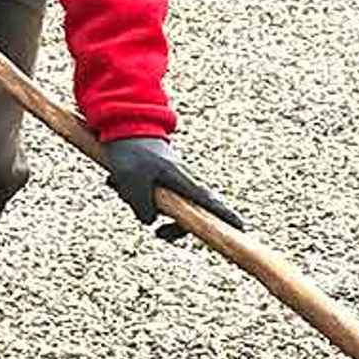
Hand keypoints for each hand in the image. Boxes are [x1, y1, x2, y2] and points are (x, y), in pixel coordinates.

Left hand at [100, 136, 239, 240]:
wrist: (124, 124)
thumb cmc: (132, 152)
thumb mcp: (132, 182)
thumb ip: (142, 206)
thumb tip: (150, 221)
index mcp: (183, 181)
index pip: (210, 203)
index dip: (226, 217)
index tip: (242, 229)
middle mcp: (182, 182)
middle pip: (191, 214)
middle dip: (174, 228)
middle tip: (160, 233)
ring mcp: (171, 180)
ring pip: (165, 207)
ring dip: (141, 205)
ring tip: (120, 186)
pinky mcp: (157, 178)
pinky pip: (148, 196)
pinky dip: (131, 194)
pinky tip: (115, 180)